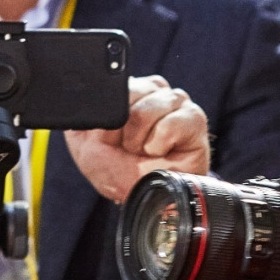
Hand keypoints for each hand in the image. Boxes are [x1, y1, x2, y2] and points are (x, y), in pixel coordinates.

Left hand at [66, 75, 209, 202]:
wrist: (140, 196)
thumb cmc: (116, 168)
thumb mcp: (84, 140)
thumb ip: (84, 114)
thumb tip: (91, 98)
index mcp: (129, 88)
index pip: (115, 83)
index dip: (108, 110)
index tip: (107, 134)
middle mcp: (153, 90)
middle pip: (130, 92)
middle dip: (122, 128)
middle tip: (126, 147)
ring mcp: (176, 101)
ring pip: (147, 109)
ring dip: (138, 139)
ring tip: (142, 151)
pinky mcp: (194, 119)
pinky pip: (171, 123)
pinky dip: (158, 143)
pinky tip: (158, 151)